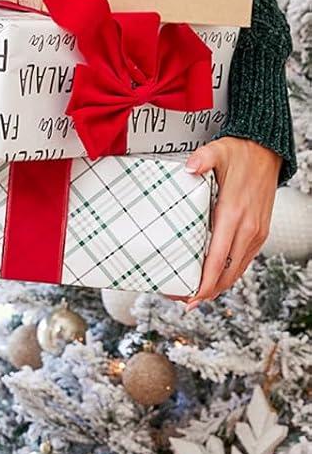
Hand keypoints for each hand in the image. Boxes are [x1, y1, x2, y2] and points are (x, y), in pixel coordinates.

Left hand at [179, 137, 281, 308]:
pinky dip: (230, 274)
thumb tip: (190, 166)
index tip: (191, 297)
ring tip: (199, 297)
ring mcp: (256, 232)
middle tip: (186, 303)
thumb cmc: (240, 154)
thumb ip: (203, 159)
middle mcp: (248, 228)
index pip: (219, 258)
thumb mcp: (218, 151)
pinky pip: (244, 261)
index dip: (205, 283)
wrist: (267, 151)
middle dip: (207, 291)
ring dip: (219, 286)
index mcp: (234, 214)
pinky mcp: (260, 232)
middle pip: (227, 272)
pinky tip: (217, 281)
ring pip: (238, 270)